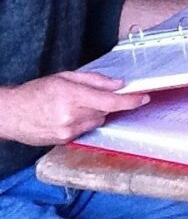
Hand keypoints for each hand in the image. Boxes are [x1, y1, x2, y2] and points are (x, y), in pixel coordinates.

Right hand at [0, 72, 148, 145]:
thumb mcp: (66, 77)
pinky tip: (69, 116)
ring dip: (95, 113)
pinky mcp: (64, 141)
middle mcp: (72, 116)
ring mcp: (68, 131)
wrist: (11, 114)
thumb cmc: (36, 91)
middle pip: (106, 110)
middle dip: (107, 102)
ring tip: (75, 105)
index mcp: (73, 96)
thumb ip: (95, 80)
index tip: (144, 98)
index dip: (130, 100)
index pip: (110, 101)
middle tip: (93, 96)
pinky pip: (86, 130)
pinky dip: (84, 122)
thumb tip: (118, 83)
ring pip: (97, 121)